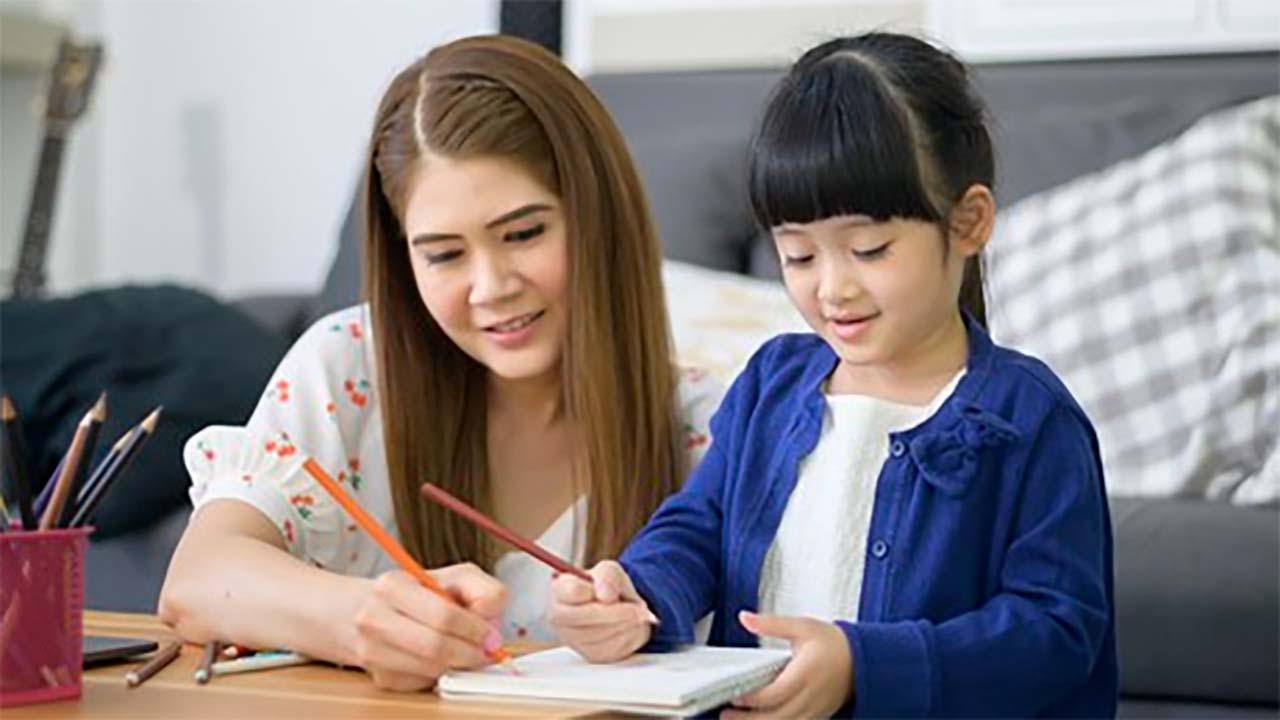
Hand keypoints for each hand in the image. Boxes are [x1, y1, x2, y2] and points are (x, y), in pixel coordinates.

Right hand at [350, 563, 506, 690]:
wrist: (382, 610)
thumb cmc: (425, 594)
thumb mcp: (459, 577)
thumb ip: (484, 590)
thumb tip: (489, 619)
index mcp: (393, 586)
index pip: (442, 615)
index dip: (474, 629)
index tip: (489, 634)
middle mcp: (373, 618)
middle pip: (434, 647)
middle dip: (468, 651)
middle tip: (484, 650)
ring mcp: (371, 650)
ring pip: (430, 669)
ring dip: (456, 664)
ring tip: (464, 650)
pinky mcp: (381, 677)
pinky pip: (422, 683)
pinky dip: (440, 674)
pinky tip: (441, 657)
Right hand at [547, 560, 656, 662]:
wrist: (620, 607)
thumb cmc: (608, 588)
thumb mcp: (611, 571)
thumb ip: (607, 577)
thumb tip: (606, 596)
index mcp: (560, 590)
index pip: (573, 592)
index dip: (595, 592)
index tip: (609, 593)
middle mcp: (560, 616)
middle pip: (585, 617)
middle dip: (616, 613)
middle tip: (637, 608)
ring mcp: (572, 639)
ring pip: (600, 635)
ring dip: (625, 624)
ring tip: (634, 614)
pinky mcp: (590, 655)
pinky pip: (611, 649)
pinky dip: (628, 637)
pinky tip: (629, 626)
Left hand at [721, 611, 853, 718]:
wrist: (862, 658)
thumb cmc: (834, 643)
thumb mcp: (802, 626)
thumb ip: (771, 624)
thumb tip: (746, 618)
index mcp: (806, 672)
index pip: (775, 693)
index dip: (752, 699)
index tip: (735, 696)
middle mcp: (811, 695)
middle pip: (777, 716)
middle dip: (749, 719)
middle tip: (727, 715)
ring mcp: (816, 709)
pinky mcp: (819, 716)